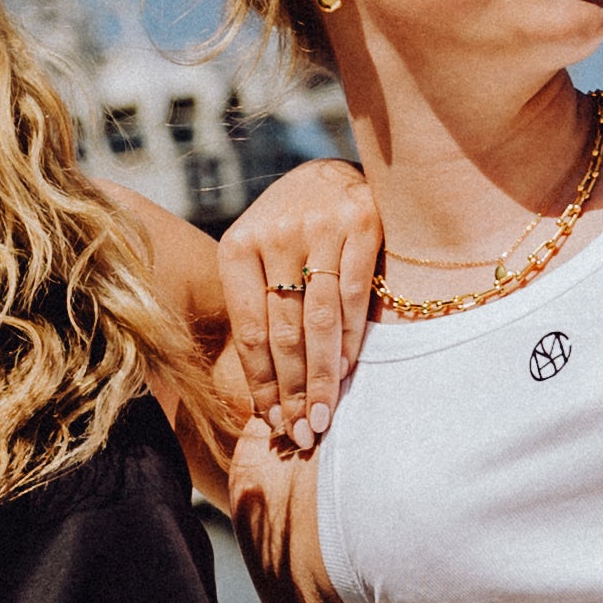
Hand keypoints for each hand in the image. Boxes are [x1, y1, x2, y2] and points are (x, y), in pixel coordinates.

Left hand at [217, 157, 384, 451]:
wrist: (331, 170)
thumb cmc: (290, 230)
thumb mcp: (259, 258)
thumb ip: (258, 309)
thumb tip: (264, 393)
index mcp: (239, 246)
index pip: (249, 329)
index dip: (261, 381)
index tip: (272, 421)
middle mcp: (276, 234)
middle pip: (284, 331)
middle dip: (292, 389)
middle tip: (302, 432)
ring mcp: (320, 227)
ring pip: (321, 319)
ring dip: (322, 376)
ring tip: (322, 416)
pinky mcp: (363, 223)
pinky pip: (357, 297)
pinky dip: (352, 340)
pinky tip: (347, 372)